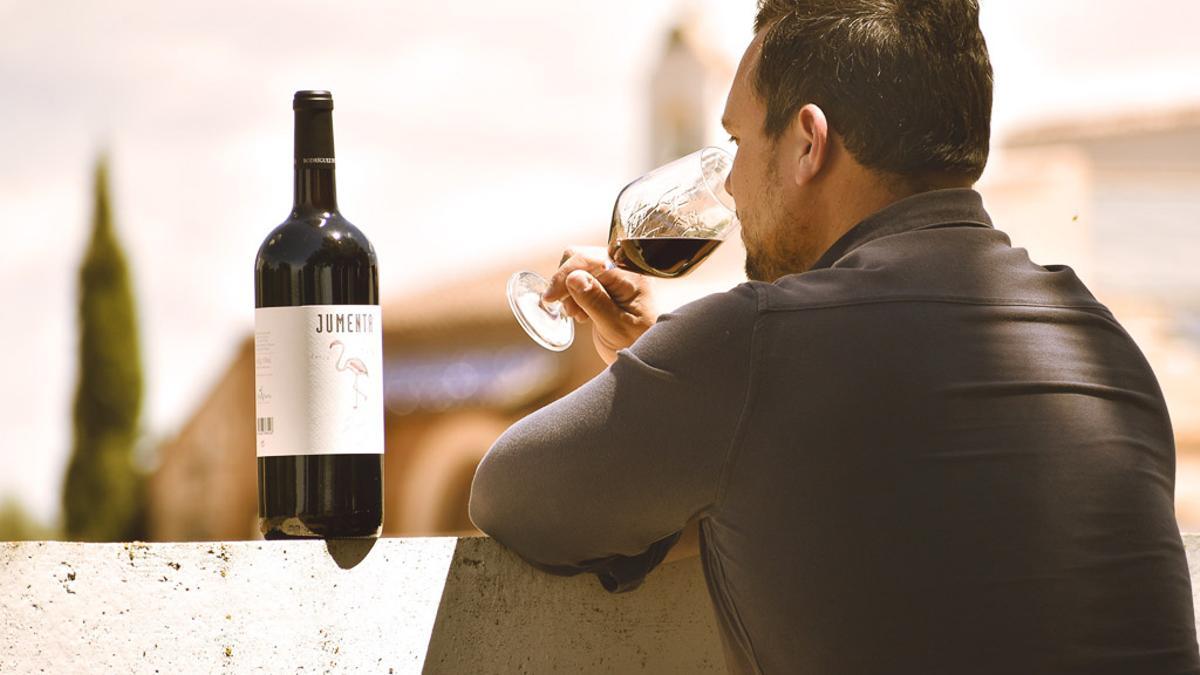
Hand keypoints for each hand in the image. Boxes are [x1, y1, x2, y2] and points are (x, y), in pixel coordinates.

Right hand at [543, 245, 657, 364]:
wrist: (649, 356)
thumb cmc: (638, 343)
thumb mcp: (615, 327)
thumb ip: (595, 301)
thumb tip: (574, 278)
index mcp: (630, 274)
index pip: (589, 260)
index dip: (565, 276)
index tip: (550, 297)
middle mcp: (624, 268)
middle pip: (581, 258)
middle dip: (567, 281)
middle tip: (568, 309)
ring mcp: (616, 275)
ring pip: (579, 268)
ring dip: (570, 290)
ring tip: (578, 314)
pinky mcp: (609, 284)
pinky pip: (584, 278)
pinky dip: (576, 294)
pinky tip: (583, 313)